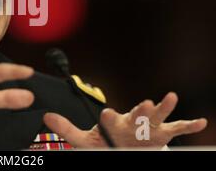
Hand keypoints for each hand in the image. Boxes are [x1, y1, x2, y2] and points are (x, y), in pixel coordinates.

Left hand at [44, 92, 206, 147]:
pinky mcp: (161, 136)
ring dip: (163, 107)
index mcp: (114, 124)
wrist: (123, 147)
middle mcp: (132, 122)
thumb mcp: (86, 140)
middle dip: (140, 110)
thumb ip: (67, 128)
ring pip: (156, 116)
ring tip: (171, 96)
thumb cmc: (106, 142)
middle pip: (136, 115)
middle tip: (144, 102)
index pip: (111, 120)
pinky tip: (201, 122)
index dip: (110, 118)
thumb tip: (45, 116)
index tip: (107, 115)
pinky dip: (188, 125)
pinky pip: (176, 129)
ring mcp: (148, 128)